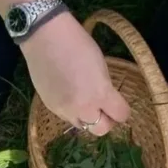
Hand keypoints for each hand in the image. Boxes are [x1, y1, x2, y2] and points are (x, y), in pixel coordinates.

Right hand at [21, 12, 129, 135]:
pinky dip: (71, 111)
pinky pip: (66, 117)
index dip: (122, 110)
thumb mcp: (101, 65)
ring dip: (87, 118)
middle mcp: (83, 107)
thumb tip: (106, 101)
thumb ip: (105, 89)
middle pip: (101, 130)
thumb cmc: (78, 43)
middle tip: (104, 108)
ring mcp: (64, 110)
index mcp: (100, 93)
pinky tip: (69, 95)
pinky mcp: (50, 107)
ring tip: (85, 102)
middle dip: (106, 121)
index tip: (119, 104)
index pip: (121, 115)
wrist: (45, 37)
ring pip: (82, 126)